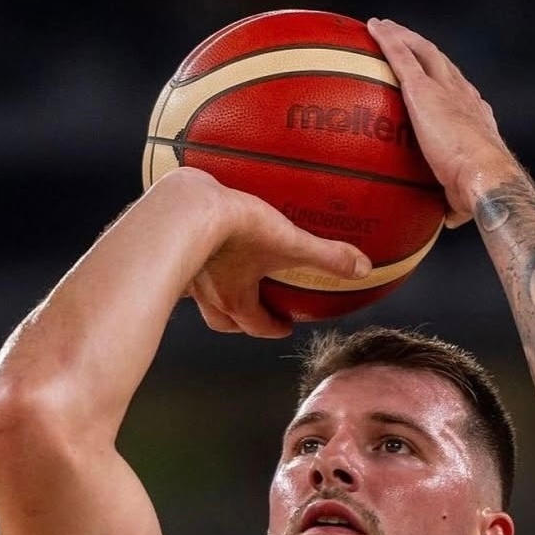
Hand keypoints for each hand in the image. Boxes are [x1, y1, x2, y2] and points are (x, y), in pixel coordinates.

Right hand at [162, 168, 369, 337]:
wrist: (185, 206)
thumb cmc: (236, 229)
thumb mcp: (290, 242)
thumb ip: (327, 256)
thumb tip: (362, 268)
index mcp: (236, 299)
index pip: (256, 325)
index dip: (273, 328)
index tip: (284, 326)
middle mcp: (208, 293)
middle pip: (224, 320)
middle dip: (241, 318)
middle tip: (255, 308)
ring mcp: (188, 272)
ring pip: (200, 295)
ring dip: (216, 291)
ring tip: (227, 275)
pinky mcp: (171, 245)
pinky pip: (184, 261)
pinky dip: (194, 259)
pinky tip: (201, 241)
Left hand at [367, 18, 520, 225]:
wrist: (486, 176)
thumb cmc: (479, 192)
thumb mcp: (465, 197)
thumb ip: (455, 202)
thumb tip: (450, 218)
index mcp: (476, 117)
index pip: (460, 93)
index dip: (449, 82)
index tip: (436, 78)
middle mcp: (464, 95)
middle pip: (442, 63)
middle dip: (425, 50)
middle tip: (407, 41)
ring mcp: (445, 89)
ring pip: (423, 51)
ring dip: (404, 36)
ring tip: (384, 27)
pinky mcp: (424, 90)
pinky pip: (402, 56)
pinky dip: (389, 39)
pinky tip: (373, 28)